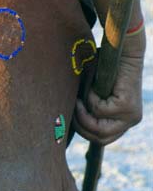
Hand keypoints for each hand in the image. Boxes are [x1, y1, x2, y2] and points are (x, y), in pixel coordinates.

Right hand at [73, 27, 146, 144]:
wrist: (119, 51)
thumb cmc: (101, 70)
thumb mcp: (91, 95)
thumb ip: (85, 110)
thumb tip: (60, 125)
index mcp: (123, 121)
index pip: (102, 139)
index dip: (83, 131)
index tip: (71, 115)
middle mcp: (130, 121)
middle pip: (100, 138)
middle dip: (80, 125)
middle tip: (72, 107)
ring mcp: (131, 115)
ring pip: (99, 128)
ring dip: (84, 113)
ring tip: (79, 98)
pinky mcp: (127, 106)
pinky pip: (99, 110)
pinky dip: (90, 97)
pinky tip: (92, 85)